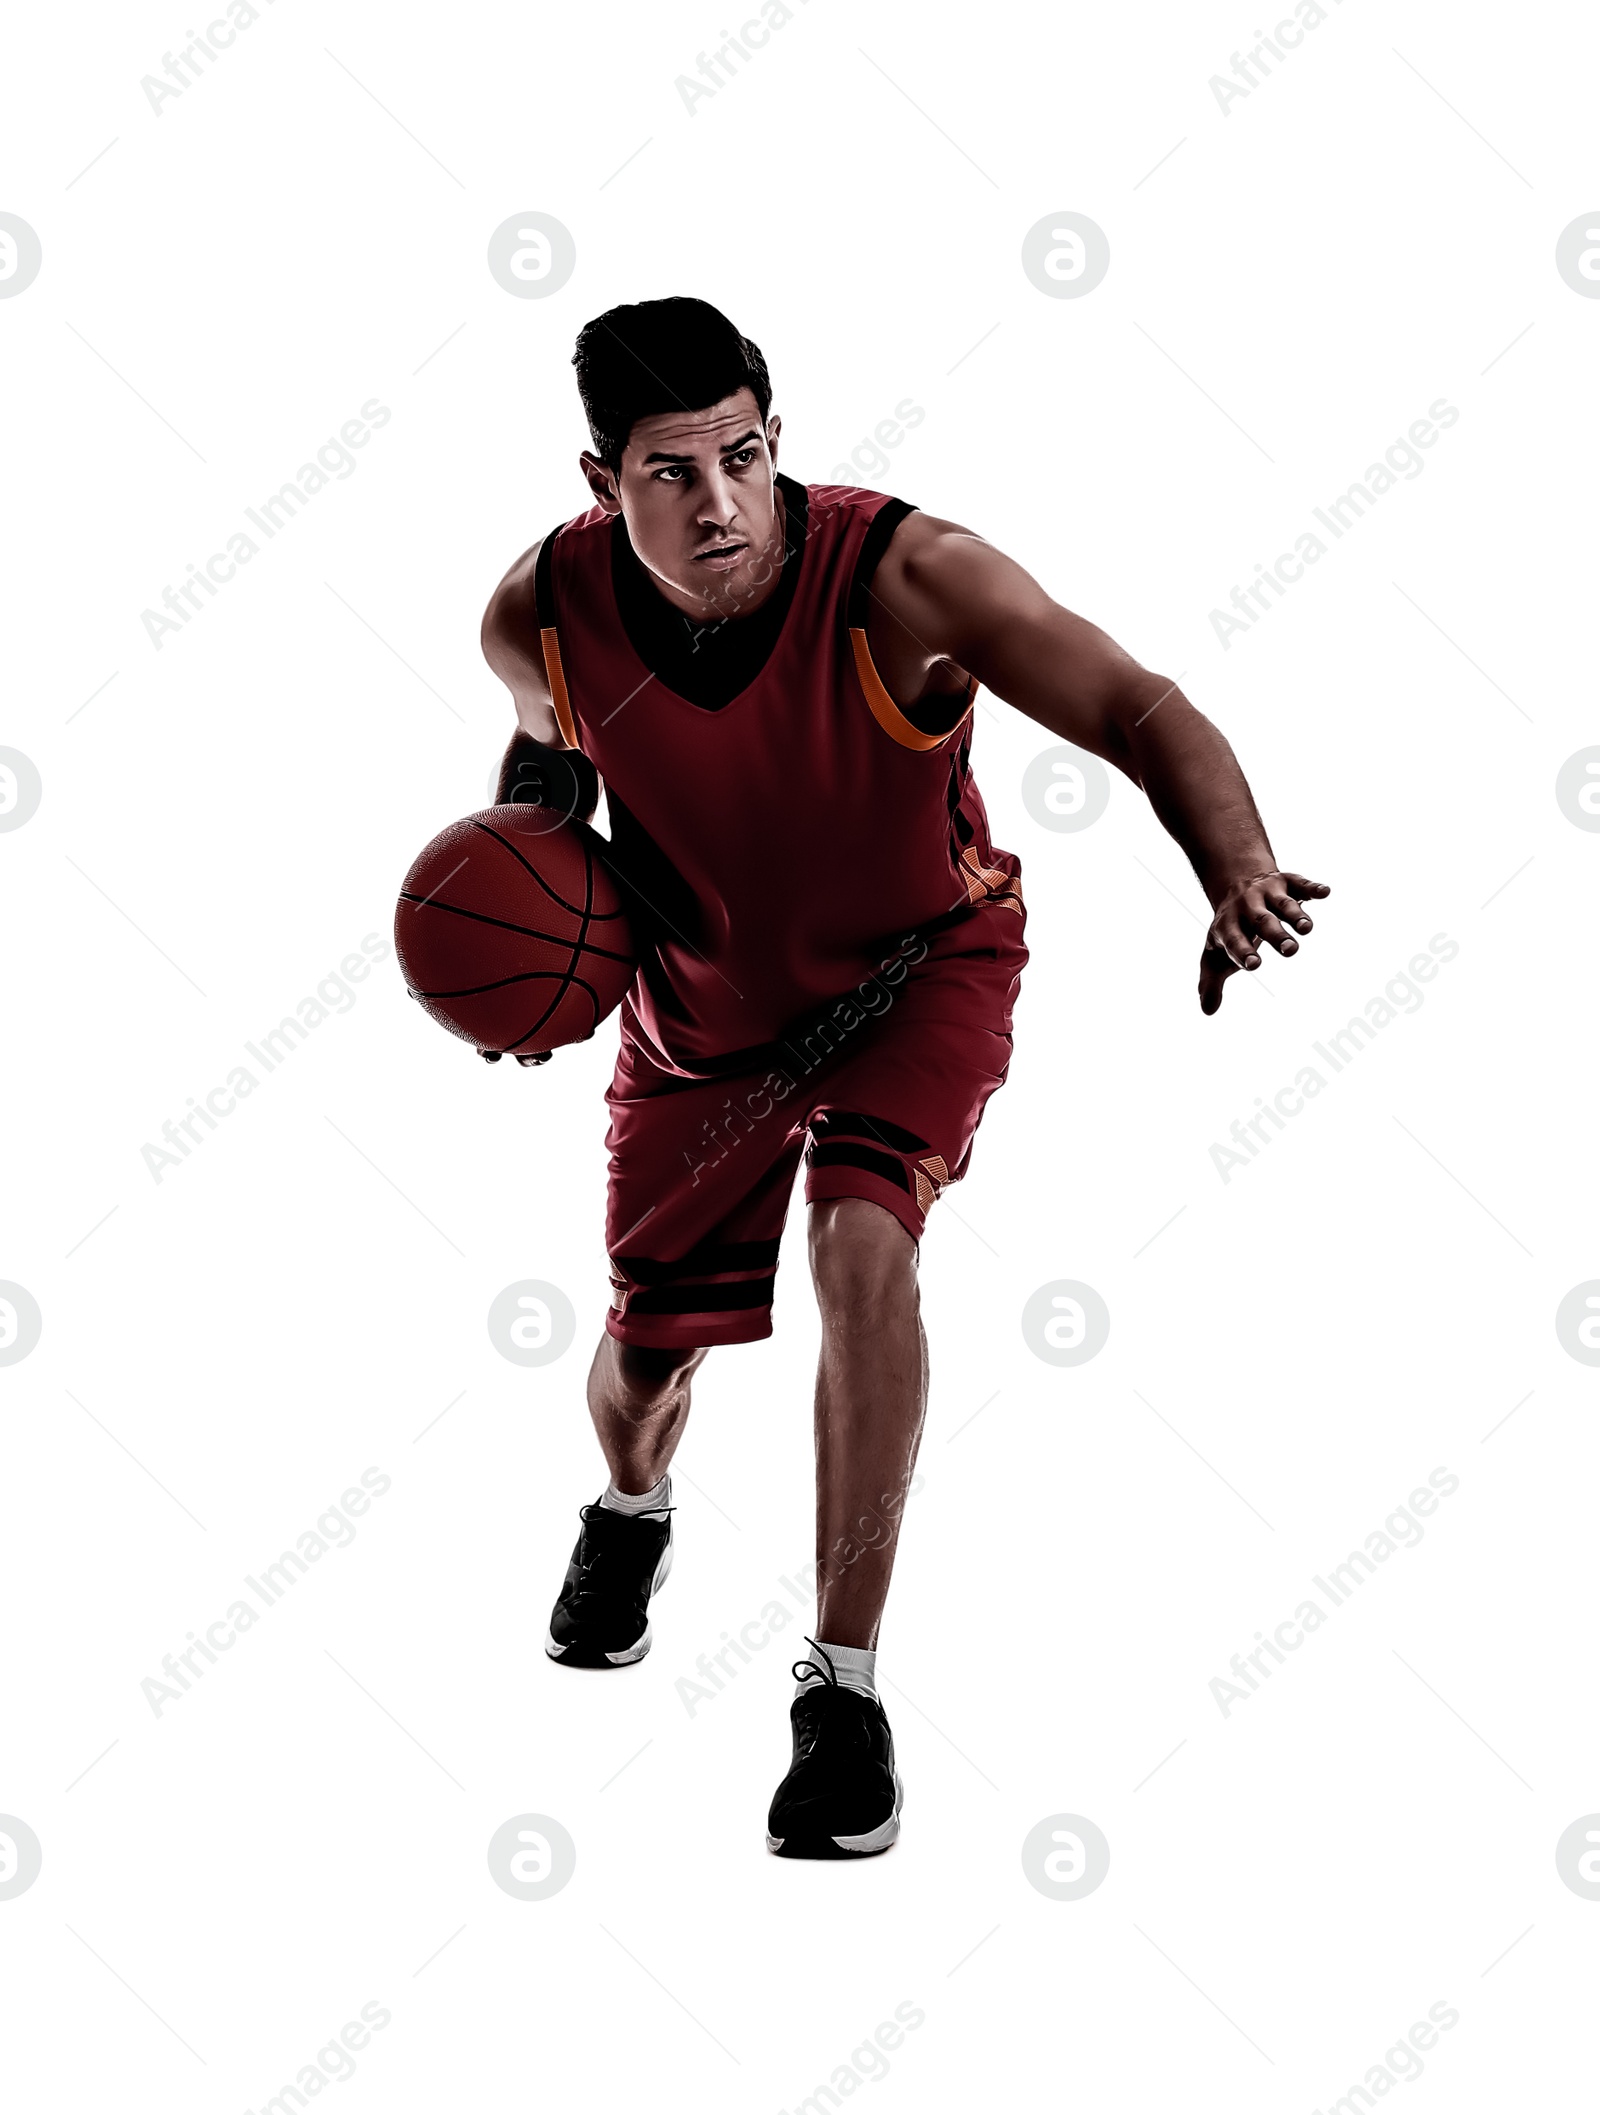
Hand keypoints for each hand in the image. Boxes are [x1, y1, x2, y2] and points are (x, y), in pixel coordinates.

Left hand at [1199, 871, 1329, 1014]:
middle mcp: (1247, 907)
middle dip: (1276, 935)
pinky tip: (1324, 892)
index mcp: (1228, 926)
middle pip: (1262, 921)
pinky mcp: (1286, 882)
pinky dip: (1312, 887)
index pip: (1234, 940)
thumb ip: (1211, 983)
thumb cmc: (1229, 930)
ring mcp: (1267, 892)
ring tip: (1307, 928)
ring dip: (1295, 914)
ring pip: (1283, 904)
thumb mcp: (1215, 955)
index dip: (1243, 952)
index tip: (1254, 965)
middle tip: (1290, 950)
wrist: (1234, 883)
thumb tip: (1208, 1011)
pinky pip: (1301, 883)